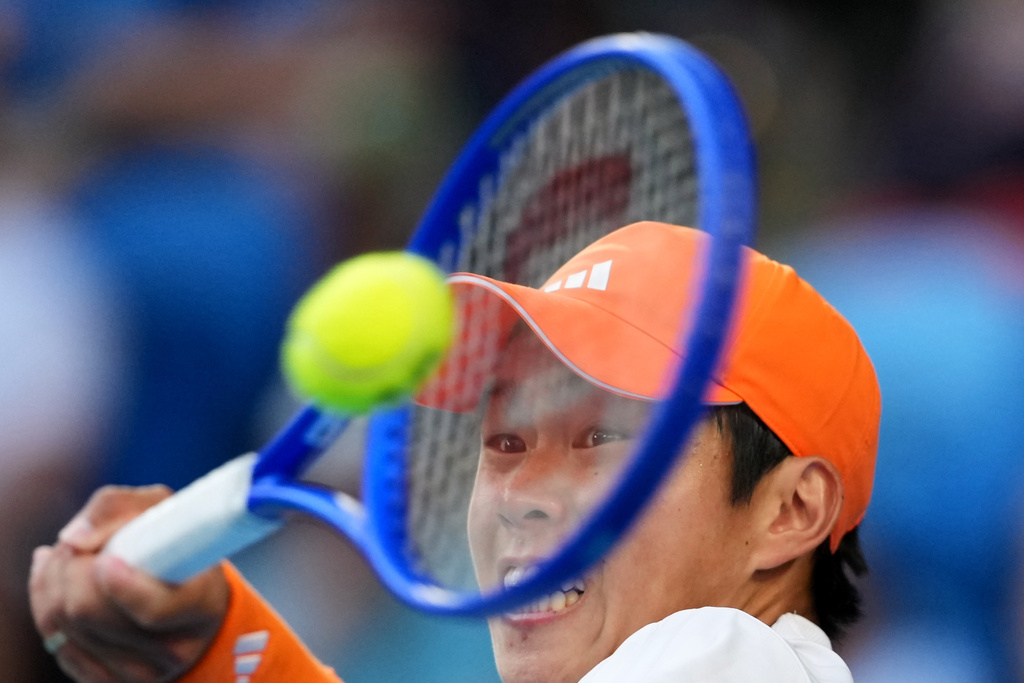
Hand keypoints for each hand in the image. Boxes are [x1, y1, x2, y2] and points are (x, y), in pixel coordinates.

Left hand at [29, 485, 229, 682]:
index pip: (154, 610)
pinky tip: (58, 580)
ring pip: (64, 627)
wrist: (186, 596)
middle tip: (82, 544)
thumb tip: (74, 538)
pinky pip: (55, 643)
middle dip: (71, 567)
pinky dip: (46, 603)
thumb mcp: (164, 510)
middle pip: (89, 612)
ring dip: (55, 581)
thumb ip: (120, 507)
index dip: (120, 584)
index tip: (106, 559)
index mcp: (202, 604)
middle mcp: (174, 647)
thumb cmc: (174, 544)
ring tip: (73, 557)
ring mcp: (140, 671)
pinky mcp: (107, 681)